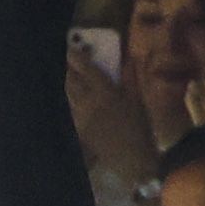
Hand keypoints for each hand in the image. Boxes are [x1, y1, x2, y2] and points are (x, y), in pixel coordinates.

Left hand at [67, 48, 158, 185]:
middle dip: (67, 68)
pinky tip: (69, 97)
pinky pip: (69, 109)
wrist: (131, 158)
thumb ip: (131, 76)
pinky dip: (68, 99)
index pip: (86, 69)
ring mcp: (81, 116)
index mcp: (105, 92)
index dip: (75, 56)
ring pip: (67, 94)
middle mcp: (88, 102)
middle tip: (65, 58)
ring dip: (66, 82)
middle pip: (71, 80)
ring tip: (65, 74)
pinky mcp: (78, 127)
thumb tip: (129, 56)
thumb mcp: (138, 99)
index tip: (69, 47)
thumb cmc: (139, 127)